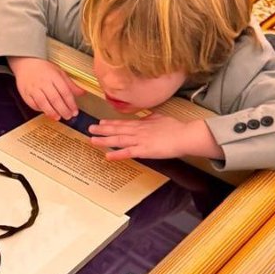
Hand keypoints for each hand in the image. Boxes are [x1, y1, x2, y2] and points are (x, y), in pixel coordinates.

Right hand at [8, 56, 81, 119]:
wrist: (26, 63)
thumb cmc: (44, 69)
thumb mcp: (59, 73)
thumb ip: (70, 84)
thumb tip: (82, 93)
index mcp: (54, 76)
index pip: (65, 92)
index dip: (71, 103)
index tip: (75, 111)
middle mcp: (43, 82)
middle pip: (55, 99)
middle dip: (63, 110)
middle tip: (68, 116)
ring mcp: (33, 88)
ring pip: (43, 103)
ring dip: (51, 112)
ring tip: (58, 117)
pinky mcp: (26, 93)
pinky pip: (33, 104)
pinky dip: (40, 110)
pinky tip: (46, 112)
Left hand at [88, 114, 221, 160]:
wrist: (184, 136)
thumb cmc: (176, 128)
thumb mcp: (161, 118)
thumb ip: (151, 118)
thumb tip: (146, 117)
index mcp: (142, 124)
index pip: (123, 123)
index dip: (111, 123)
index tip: (100, 122)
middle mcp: (138, 131)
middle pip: (117, 130)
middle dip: (102, 130)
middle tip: (90, 128)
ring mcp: (140, 140)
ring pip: (118, 140)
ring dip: (104, 140)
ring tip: (92, 140)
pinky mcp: (144, 151)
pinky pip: (128, 153)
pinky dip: (117, 154)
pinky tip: (107, 156)